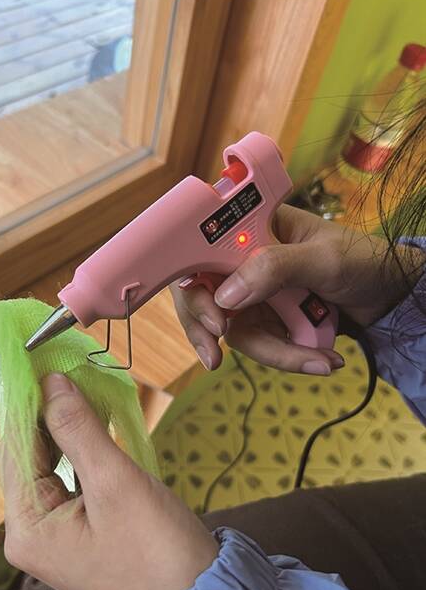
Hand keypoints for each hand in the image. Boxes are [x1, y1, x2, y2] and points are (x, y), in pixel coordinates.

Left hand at [2, 373, 218, 589]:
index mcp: (26, 530)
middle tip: (63, 365)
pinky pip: (70, 480)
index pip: (14, 448)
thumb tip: (51, 382)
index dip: (25, 400)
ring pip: (50, 465)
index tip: (35, 357)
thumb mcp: (115, 483)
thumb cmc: (158, 549)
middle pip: (30, 456)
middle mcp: (30, 534)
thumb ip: (77, 429)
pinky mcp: (79, 531)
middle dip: (47, 411)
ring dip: (65, 427)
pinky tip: (91, 420)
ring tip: (78, 384)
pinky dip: (80, 450)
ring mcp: (55, 535)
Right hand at [170, 204, 422, 374]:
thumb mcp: (323, 258)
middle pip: (203, 295)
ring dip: (274, 353)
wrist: (394, 295)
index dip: (194, 285)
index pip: (201, 251)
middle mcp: (245, 259)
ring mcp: (255, 292)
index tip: (213, 318)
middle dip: (208, 329)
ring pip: (235, 329)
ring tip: (318, 361)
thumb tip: (226, 295)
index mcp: (251, 228)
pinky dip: (288, 357)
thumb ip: (275, 267)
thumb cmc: (364, 260)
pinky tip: (322, 359)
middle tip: (214, 358)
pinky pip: (261, 344)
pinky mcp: (270, 319)